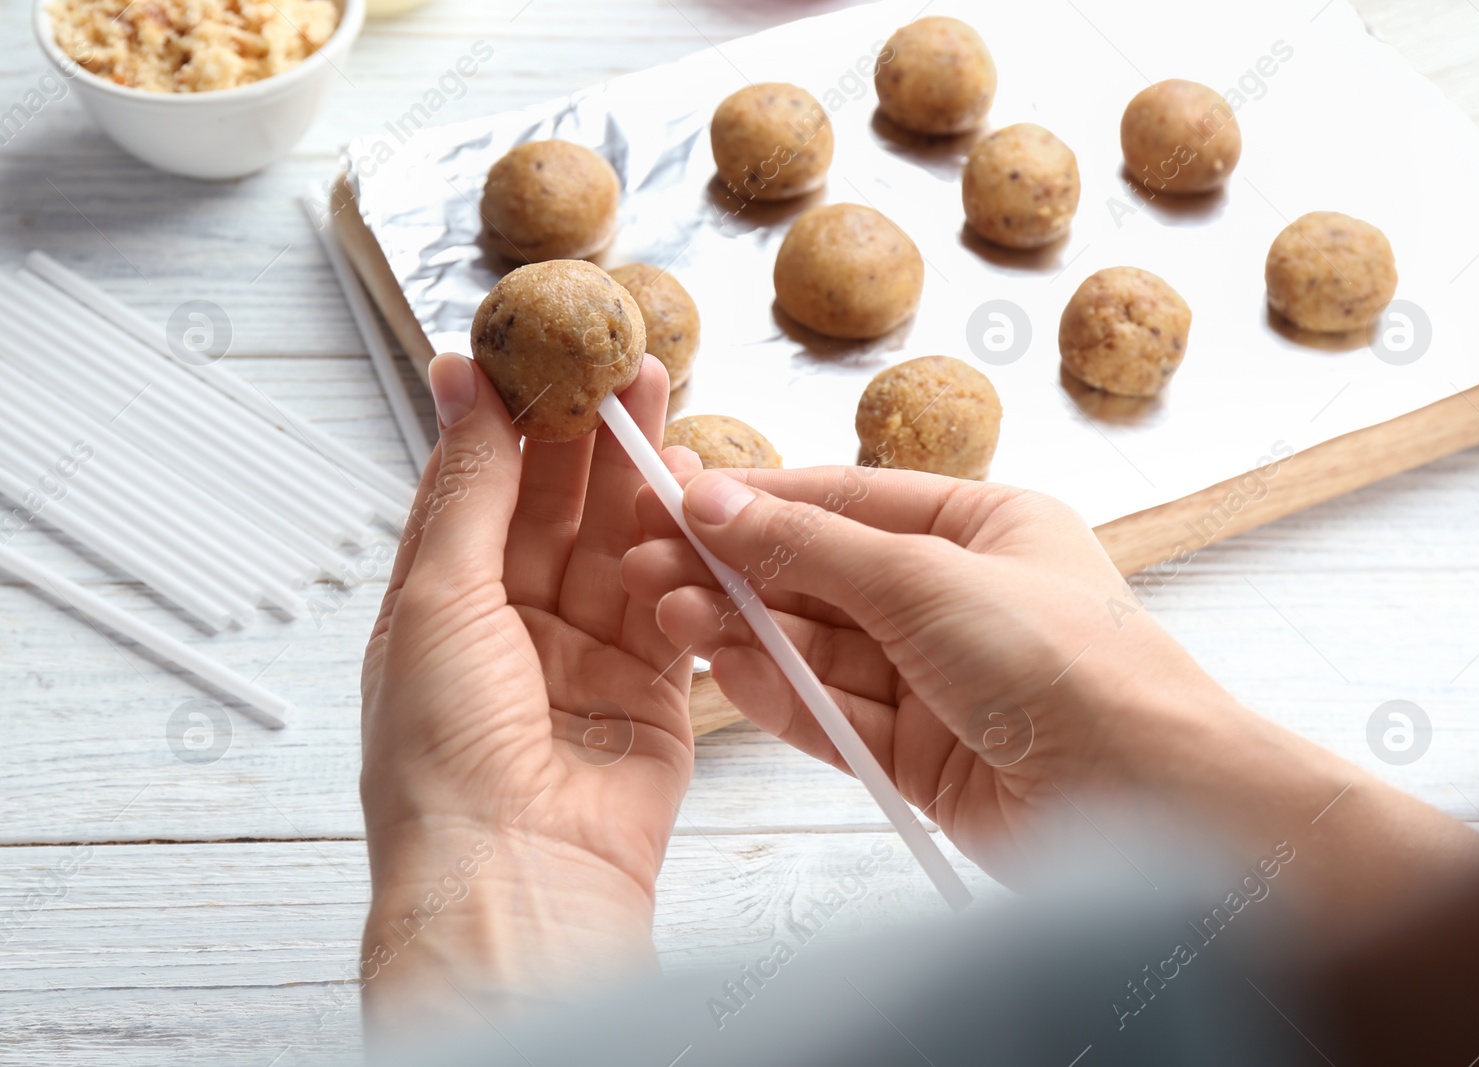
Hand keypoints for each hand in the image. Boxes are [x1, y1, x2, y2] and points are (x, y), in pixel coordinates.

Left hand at [359, 354, 696, 1031]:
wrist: (518, 873)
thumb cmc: (444, 757)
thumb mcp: (439, 596)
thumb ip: (468, 486)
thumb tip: (454, 379)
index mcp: (442, 605)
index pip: (481, 489)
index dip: (511, 420)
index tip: (543, 355)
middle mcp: (513, 627)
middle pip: (559, 509)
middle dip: (590, 437)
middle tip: (624, 365)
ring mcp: (585, 656)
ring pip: (622, 546)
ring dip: (643, 481)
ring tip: (663, 407)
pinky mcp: (653, 689)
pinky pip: (674, 603)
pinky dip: (685, 554)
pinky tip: (694, 497)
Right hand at [622, 467, 1478, 905]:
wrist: (1145, 804)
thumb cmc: (1069, 666)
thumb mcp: (925, 579)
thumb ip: (809, 545)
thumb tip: (715, 499)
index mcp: (985, 527)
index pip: (849, 499)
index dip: (760, 498)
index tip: (677, 496)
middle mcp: (960, 598)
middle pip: (823, 574)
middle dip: (737, 568)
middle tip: (648, 562)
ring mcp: (938, 679)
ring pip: (819, 647)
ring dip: (744, 630)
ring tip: (670, 614)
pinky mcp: (920, 755)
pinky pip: (833, 713)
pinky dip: (779, 693)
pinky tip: (724, 669)